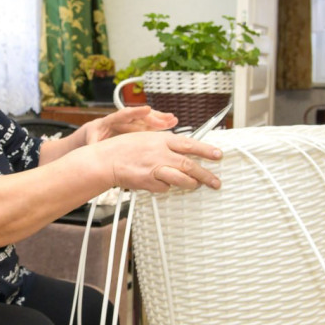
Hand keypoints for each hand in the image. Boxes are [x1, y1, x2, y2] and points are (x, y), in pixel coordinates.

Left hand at [81, 106, 176, 144]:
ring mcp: (131, 123)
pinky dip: (160, 125)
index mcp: (110, 121)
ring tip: (173, 120)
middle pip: (140, 116)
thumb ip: (94, 145)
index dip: (136, 112)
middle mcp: (123, 119)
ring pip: (147, 119)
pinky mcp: (136, 128)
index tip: (147, 110)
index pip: (124, 114)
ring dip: (161, 119)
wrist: (94, 134)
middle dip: (154, 117)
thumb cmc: (92, 137)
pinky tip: (171, 125)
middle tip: (166, 119)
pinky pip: (150, 125)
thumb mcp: (90, 142)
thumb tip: (95, 149)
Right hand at [96, 131, 221, 192]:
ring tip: (196, 186)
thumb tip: (182, 150)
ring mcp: (155, 168)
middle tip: (215, 182)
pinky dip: (166, 187)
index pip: (191, 144)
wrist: (106, 159)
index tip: (218, 155)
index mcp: (162, 139)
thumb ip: (165, 143)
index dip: (207, 150)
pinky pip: (164, 188)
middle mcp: (161, 153)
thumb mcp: (146, 137)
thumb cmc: (123, 148)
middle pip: (190, 165)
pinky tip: (162, 184)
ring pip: (182, 179)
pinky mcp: (149, 181)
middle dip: (206, 175)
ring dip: (191, 184)